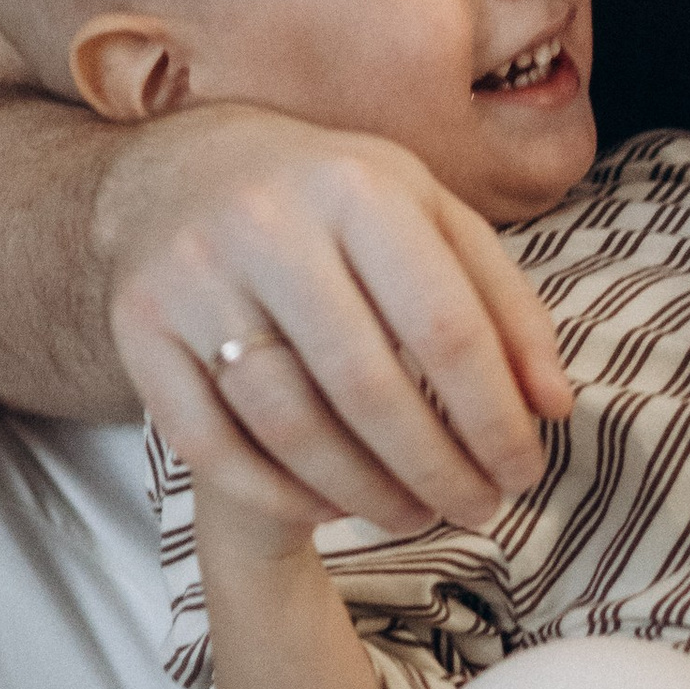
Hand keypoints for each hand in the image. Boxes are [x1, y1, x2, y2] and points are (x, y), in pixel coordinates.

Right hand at [98, 105, 572, 535]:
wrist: (178, 174)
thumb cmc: (334, 206)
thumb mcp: (429, 218)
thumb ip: (503, 303)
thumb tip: (552, 407)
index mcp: (360, 188)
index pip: (446, 327)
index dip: (494, 418)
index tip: (524, 471)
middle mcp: (267, 225)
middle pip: (367, 388)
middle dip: (437, 470)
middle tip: (477, 511)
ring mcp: (191, 278)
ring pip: (289, 426)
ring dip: (365, 495)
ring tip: (414, 514)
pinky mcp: (136, 329)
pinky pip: (211, 445)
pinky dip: (279, 493)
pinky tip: (330, 507)